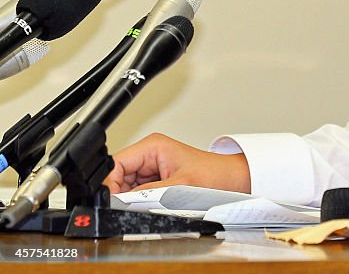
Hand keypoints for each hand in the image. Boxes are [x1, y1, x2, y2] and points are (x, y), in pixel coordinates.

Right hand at [104, 133, 251, 193]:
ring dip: (132, 200)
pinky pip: (138, 194)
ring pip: (126, 188)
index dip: (110, 185)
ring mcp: (152, 168)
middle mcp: (149, 155)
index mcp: (152, 146)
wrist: (231, 181)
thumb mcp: (177, 187)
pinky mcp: (156, 180)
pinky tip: (153, 206)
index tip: (112, 203)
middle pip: (118, 177)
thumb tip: (121, 203)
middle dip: (121, 195)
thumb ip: (146, 195)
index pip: (115, 164)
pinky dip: (140, 203)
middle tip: (132, 208)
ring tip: (151, 205)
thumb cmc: (213, 176)